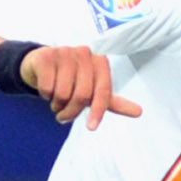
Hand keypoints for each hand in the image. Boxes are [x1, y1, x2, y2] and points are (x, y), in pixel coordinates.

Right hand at [21, 45, 144, 129]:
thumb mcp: (91, 90)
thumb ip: (112, 101)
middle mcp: (85, 54)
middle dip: (71, 112)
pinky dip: (44, 94)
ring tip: (55, 100)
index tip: (91, 127)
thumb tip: (139, 112)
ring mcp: (65, 53)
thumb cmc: (70, 79)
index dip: (98, 111)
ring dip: (56, 104)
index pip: (103, 91)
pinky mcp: (46, 56)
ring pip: (62, 93)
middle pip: (82, 95)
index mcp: (100, 62)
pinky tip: (45, 89)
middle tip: (63, 116)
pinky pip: (47, 87)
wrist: (41, 64)